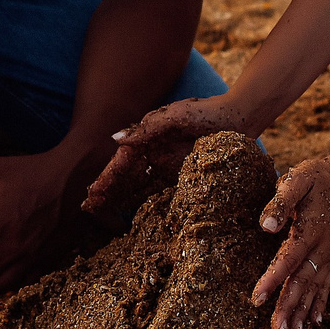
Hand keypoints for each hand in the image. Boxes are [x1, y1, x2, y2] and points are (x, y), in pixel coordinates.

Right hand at [85, 94, 252, 214]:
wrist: (239, 117)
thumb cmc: (205, 112)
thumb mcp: (174, 116)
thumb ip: (146, 129)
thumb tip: (115, 141)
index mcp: (147, 138)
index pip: (121, 162)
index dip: (106, 178)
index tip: (91, 194)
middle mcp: (154, 153)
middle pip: (126, 176)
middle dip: (108, 191)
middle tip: (90, 209)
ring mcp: (168, 166)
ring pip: (140, 186)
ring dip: (122, 199)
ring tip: (105, 216)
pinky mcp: (184, 176)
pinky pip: (162, 192)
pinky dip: (147, 203)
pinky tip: (137, 217)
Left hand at [251, 150, 329, 328]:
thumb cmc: (317, 178)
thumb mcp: (298, 179)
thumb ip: (281, 201)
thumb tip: (266, 226)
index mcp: (310, 231)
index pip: (287, 260)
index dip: (272, 280)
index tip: (257, 299)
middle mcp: (322, 248)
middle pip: (302, 282)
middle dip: (288, 307)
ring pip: (314, 289)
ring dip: (302, 311)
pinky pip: (327, 286)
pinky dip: (321, 305)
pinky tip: (315, 324)